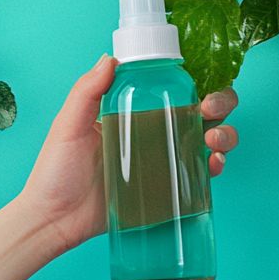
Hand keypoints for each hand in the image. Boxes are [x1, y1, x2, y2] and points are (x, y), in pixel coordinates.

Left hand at [17, 56, 240, 255]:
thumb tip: (110, 58)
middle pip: (202, 110)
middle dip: (221, 103)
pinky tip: (214, 163)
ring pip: (209, 139)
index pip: (173, 87)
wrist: (53, 221)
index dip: (198, 80)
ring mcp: (163, 161)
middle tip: (210, 109)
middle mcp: (154, 132)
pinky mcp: (166, 190)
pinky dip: (215, 166)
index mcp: (134, 111)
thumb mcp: (68, 126)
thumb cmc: (55, 172)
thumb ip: (86, 92)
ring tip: (213, 139)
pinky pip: (199, 175)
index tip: (201, 82)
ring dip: (224, 133)